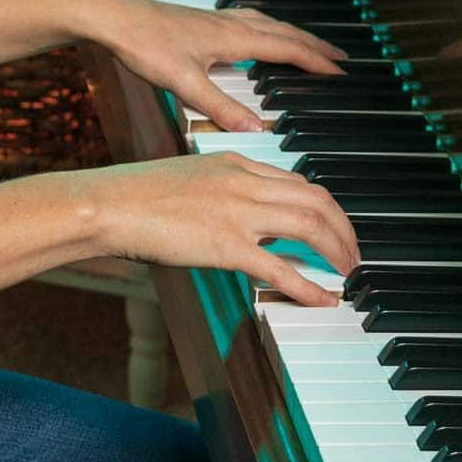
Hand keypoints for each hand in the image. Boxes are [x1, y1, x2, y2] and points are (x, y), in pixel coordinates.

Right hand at [86, 151, 360, 306]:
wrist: (108, 204)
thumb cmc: (135, 194)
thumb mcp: (187, 179)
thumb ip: (219, 192)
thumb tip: (235, 220)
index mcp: (235, 163)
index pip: (296, 181)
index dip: (324, 208)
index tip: (332, 227)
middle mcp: (244, 182)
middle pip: (317, 200)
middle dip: (345, 229)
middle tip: (353, 254)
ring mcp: (238, 212)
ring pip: (311, 226)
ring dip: (338, 252)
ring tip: (348, 274)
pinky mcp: (226, 245)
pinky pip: (281, 268)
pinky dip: (309, 286)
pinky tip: (323, 299)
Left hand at [92, 0, 345, 130]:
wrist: (114, 18)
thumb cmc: (145, 45)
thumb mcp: (184, 83)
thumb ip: (220, 107)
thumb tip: (256, 129)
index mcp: (234, 37)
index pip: (288, 49)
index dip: (316, 61)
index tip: (341, 72)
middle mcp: (231, 23)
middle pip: (285, 32)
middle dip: (315, 45)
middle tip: (341, 58)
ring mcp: (217, 18)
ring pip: (268, 23)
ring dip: (293, 35)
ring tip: (309, 46)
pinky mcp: (202, 19)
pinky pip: (248, 21)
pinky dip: (266, 29)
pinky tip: (257, 37)